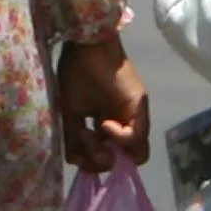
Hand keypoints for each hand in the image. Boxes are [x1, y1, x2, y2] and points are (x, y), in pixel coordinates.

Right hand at [56, 37, 149, 172]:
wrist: (85, 47)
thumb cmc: (76, 73)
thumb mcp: (70, 113)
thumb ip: (73, 138)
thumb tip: (77, 161)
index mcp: (108, 123)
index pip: (110, 156)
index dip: (96, 163)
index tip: (81, 153)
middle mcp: (124, 122)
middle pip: (125, 160)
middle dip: (103, 163)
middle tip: (88, 150)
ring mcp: (134, 117)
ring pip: (135, 154)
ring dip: (110, 153)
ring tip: (92, 135)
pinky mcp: (140, 109)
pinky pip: (136, 137)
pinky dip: (118, 137)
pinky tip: (103, 123)